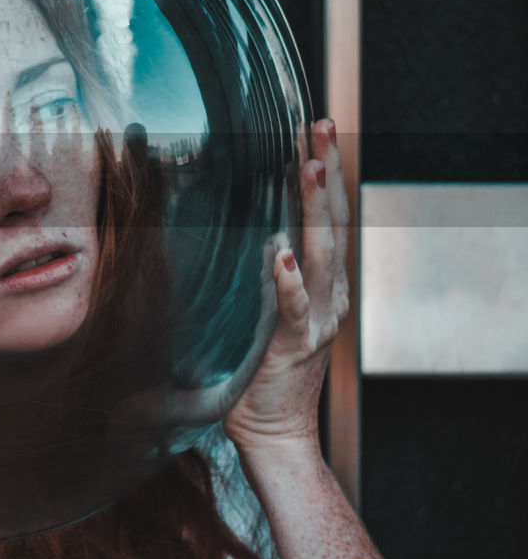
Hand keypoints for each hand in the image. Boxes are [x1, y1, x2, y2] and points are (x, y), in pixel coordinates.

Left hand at [225, 118, 349, 454]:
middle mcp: (326, 295)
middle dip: (327, 169)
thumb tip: (225, 240)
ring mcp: (316, 319)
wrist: (275, 435)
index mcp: (319, 283)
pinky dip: (290, 281)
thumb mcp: (254, 312)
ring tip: (308, 165)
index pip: (325, 217)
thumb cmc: (257, 375)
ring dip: (315, 207)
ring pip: (322, 253)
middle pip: (333, 221)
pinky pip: (294, 309)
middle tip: (320, 123)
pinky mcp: (295, 346)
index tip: (311, 129)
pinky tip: (283, 253)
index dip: (322, 172)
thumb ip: (248, 277)